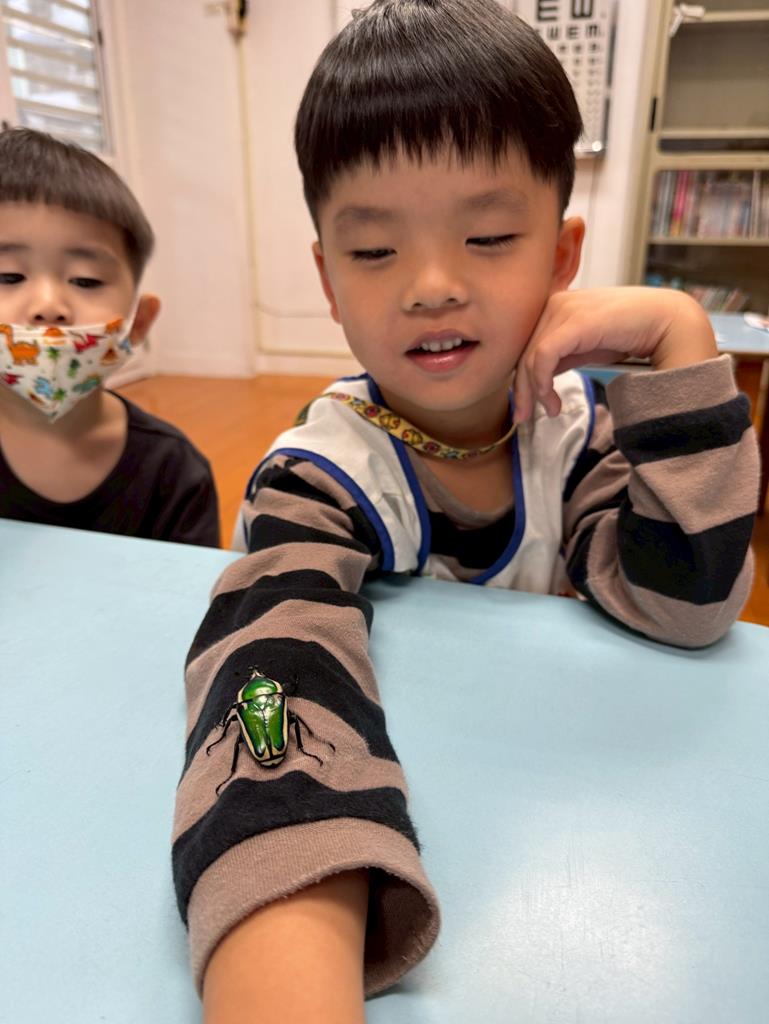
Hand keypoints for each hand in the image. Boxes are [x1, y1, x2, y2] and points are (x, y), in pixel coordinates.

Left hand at [513, 287, 717, 421]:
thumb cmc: (629, 333)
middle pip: (522, 352)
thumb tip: (537, 379)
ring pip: (530, 357)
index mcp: (555, 306)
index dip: (520, 378)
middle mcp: (555, 303)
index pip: (524, 345)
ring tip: (550, 412)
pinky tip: (552, 401)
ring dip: (533, 391)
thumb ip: (561, 357)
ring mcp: (563, 309)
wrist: (667, 321)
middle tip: (524, 418)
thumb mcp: (586, 348)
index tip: (523, 407)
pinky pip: (543, 355)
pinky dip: (542, 383)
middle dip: (521, 390)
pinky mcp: (574, 321)